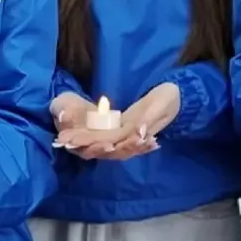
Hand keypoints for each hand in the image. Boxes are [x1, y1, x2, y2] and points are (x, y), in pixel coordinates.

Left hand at [56, 83, 177, 159]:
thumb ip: (151, 120)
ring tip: (64, 138)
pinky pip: (103, 133)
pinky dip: (89, 134)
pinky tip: (76, 134)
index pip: (112, 141)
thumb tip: (138, 133)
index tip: (77, 142)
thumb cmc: (170, 101)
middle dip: (83, 143)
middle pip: (102, 144)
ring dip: (83, 141)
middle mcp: (128, 137)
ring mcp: (124, 133)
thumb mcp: (162, 108)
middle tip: (63, 140)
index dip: (94, 142)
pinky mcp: (121, 125)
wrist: (177, 96)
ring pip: (100, 141)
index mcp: (136, 134)